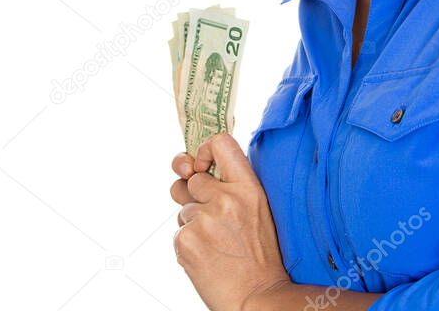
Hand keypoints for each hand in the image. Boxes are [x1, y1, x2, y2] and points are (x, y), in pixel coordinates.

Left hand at [170, 132, 289, 310]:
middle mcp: (225, 198)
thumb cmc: (259, 256)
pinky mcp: (186, 241)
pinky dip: (189, 245)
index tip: (202, 167)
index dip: (204, 150)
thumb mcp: (258, 210)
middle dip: (194, 196)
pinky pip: (178, 233)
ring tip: (216, 245)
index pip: (220, 143)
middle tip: (210, 218)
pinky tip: (208, 258)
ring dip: (194, 224)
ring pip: (183, 210)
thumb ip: (231, 187)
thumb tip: (189, 169)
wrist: (256, 298)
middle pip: (192, 180)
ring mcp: (203, 220)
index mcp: (249, 188)